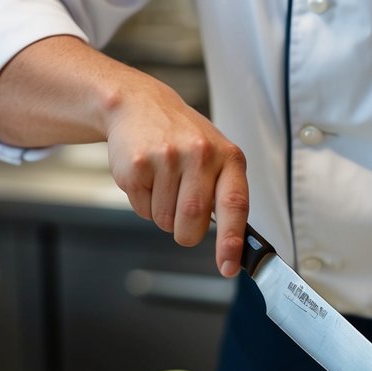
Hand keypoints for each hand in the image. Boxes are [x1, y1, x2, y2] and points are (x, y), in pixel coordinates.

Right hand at [104, 71, 248, 276]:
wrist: (139, 104)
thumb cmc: (183, 136)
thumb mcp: (215, 155)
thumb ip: (225, 194)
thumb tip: (234, 247)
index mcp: (228, 157)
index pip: (235, 204)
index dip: (231, 240)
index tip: (228, 266)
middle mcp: (200, 154)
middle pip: (193, 221)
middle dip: (186, 232)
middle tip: (183, 214)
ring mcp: (167, 158)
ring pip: (165, 220)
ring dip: (164, 215)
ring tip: (164, 182)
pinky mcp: (137, 165)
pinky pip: (142, 209)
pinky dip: (144, 203)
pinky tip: (147, 176)